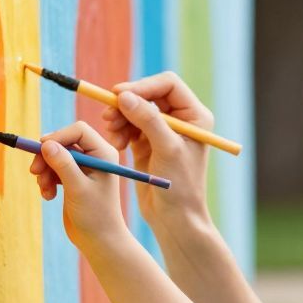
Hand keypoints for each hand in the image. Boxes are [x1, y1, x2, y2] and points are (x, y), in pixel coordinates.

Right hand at [30, 120, 130, 253]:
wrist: (98, 240)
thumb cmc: (95, 215)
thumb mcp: (78, 188)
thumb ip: (63, 165)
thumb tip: (46, 143)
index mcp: (104, 154)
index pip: (78, 130)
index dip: (58, 136)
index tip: (42, 150)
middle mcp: (95, 157)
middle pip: (63, 141)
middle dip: (47, 156)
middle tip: (34, 171)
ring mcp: (84, 167)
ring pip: (55, 156)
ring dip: (44, 170)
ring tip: (44, 189)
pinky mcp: (73, 178)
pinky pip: (53, 169)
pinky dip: (47, 180)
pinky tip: (48, 196)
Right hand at [101, 72, 214, 230]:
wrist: (174, 217)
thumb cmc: (180, 186)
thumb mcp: (166, 149)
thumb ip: (147, 120)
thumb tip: (124, 96)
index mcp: (195, 116)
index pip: (168, 84)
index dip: (143, 86)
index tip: (119, 94)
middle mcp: (180, 119)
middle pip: (148, 95)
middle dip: (127, 103)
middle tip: (108, 114)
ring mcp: (162, 130)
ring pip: (135, 109)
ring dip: (120, 117)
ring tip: (111, 132)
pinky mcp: (147, 142)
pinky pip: (129, 125)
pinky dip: (120, 130)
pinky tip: (117, 144)